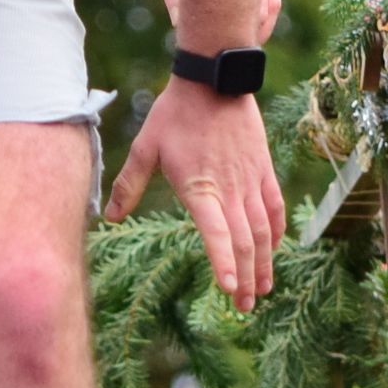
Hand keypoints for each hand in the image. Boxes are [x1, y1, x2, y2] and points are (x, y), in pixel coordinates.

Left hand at [105, 77, 284, 311]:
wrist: (214, 80)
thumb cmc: (175, 114)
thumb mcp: (145, 146)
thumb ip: (128, 183)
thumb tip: (111, 217)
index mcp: (200, 187)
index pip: (216, 232)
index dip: (224, 261)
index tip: (230, 289)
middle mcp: (230, 189)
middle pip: (245, 241)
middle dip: (247, 278)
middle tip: (244, 307)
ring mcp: (250, 181)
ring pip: (264, 230)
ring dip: (265, 263)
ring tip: (263, 290)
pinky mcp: (263, 171)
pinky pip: (274, 208)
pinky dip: (277, 233)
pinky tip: (275, 251)